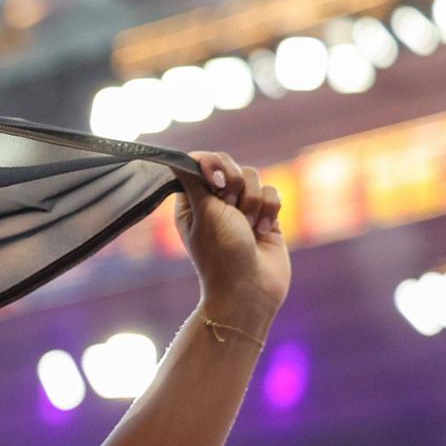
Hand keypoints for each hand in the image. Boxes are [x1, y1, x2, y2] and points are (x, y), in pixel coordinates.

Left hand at [174, 150, 288, 329]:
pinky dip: (270, 210)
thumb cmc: (221, 252)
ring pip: (255, 178)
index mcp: (192, 201)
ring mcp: (242, 209)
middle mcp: (216, 202)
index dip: (212, 166)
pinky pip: (273, 193)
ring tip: (247, 227)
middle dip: (236, 185)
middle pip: (232, 166)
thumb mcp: (203, 212)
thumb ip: (194, 180)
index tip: (215, 183)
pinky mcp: (265, 216)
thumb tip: (173, 157)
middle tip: (231, 209)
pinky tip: (262, 232)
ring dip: (253, 202)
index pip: (202, 162)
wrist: (250, 288)